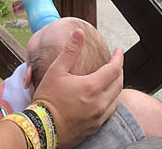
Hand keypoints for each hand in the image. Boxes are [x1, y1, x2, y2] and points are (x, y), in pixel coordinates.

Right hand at [33, 28, 123, 148]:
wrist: (41, 128)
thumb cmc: (48, 98)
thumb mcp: (56, 70)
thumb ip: (70, 50)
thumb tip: (79, 33)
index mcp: (92, 87)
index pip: (114, 69)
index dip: (119, 57)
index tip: (119, 50)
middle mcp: (99, 104)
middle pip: (118, 84)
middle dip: (119, 71)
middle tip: (116, 63)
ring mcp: (98, 118)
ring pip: (116, 99)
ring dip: (116, 87)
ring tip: (112, 79)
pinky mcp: (94, 128)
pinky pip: (109, 112)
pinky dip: (111, 101)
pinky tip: (104, 97)